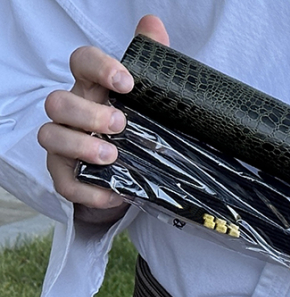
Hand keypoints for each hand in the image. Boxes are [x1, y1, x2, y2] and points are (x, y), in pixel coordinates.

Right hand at [37, 15, 169, 223]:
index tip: (127, 81)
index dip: (99, 67)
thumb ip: (151, 60)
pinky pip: (64, 182)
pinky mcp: (66, 175)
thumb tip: (153, 25)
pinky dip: (87, 190)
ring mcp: (64, 143)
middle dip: (87, 112)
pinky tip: (114, 193)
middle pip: (58, 101)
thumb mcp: (149, 96)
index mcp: (93, 87)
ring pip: (50, 135)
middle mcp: (73, 112)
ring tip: (112, 155)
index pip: (81, 62)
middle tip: (120, 123)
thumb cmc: (137, 125)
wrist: (134, 172)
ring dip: (79, 145)